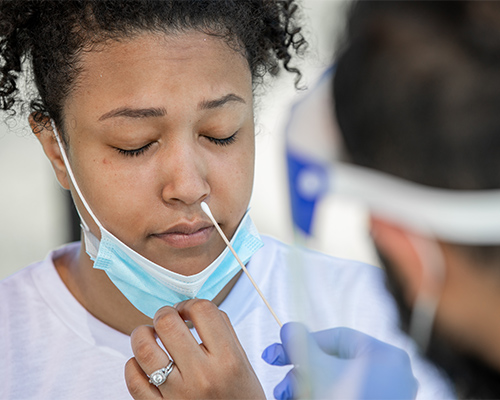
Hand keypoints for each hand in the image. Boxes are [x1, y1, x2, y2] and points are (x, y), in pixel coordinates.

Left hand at [125, 299, 264, 398]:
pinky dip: (133, 365)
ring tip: (150, 335)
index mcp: (227, 359)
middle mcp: (202, 376)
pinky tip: (143, 362)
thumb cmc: (241, 397)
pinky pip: (134, 380)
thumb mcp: (242, 362)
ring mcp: (178, 395)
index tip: (188, 311)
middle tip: (168, 319)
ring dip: (143, 334)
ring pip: (144, 349)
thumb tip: (193, 308)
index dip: (190, 304)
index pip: (203, 310)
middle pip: (168, 323)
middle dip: (165, 314)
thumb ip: (222, 331)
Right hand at [262, 322, 417, 399]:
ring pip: (336, 383)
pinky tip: (300, 399)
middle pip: (335, 362)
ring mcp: (385, 397)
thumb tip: (288, 328)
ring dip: (307, 388)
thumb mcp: (318, 370)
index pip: (336, 338)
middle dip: (301, 373)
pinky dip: (321, 397)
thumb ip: (301, 344)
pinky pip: (344, 396)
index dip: (303, 343)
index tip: (277, 355)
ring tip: (284, 398)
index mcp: (385, 355)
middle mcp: (391, 375)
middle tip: (279, 388)